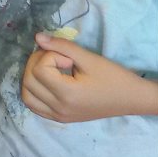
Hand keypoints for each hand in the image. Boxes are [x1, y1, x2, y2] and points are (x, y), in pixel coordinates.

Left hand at [21, 33, 157, 122]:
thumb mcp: (89, 58)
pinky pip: (34, 106)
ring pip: (26, 95)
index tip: (68, 58)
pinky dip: (34, 91)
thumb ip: (62, 46)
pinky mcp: (59, 118)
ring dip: (31, 77)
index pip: (38, 69)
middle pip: (28, 81)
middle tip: (57, 58)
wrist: (130, 99)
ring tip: (50, 69)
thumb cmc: (113, 77)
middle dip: (37, 62)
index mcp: (67, 94)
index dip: (50, 56)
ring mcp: (58, 116)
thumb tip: (37, 37)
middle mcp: (58, 108)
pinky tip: (47, 82)